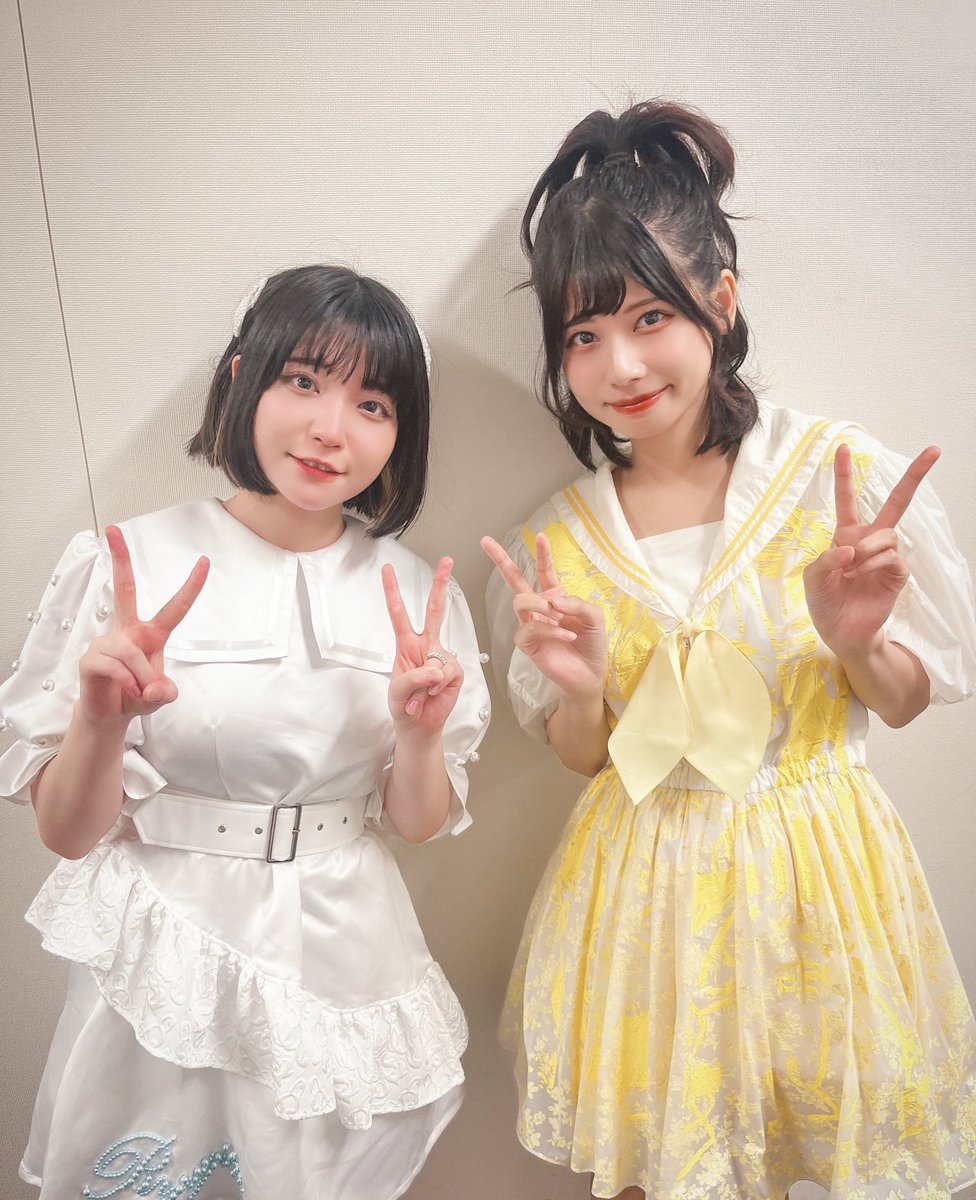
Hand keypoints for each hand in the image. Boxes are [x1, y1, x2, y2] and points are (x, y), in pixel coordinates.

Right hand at [77, 526, 209, 725]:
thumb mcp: (159, 696)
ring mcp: (106, 642)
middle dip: (119, 558)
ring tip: (138, 691)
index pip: (176, 607)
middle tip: (113, 529)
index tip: (204, 561)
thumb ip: (163, 693)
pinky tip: (125, 690)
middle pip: (124, 589)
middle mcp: (127, 631)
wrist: (109, 714)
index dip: (191, 585)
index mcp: (151, 634)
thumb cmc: (136, 695)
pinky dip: (126, 683)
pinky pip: (114, 666)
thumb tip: (157, 689)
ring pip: (130, 653)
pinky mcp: (90, 657)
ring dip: (140, 677)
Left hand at [382, 557, 463, 737]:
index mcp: (406, 643)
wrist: (419, 725)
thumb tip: (436, 670)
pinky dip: (437, 688)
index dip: (392, 590)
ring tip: (419, 697)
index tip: (387, 568)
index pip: (398, 612)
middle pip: (433, 610)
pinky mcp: (455, 671)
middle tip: (446, 560)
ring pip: (438, 658)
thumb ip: (414, 677)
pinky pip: (447, 674)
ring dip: (425, 683)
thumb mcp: (397, 691)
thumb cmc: (403, 705)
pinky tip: (433, 696)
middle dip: (440, 584)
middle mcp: (425, 645)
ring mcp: (441, 657)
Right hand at [481, 532, 606, 698]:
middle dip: (500, 559)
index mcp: (555, 597)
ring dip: (542, 605)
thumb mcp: (593, 617)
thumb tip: (554, 599)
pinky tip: (566, 636)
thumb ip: (577, 603)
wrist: (589, 673)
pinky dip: (551, 631)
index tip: (540, 535)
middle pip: (514, 579)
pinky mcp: (527, 643)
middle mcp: (539, 608)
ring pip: (520, 601)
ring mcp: (530, 624)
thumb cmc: (591, 644)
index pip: (544, 571)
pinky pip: (530, 628)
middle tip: (486, 542)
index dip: (542, 553)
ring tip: (560, 617)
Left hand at [803, 442, 938, 654]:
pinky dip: (872, 562)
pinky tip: (858, 574)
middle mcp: (869, 540)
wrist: (839, 631)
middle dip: (915, 476)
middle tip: (934, 451)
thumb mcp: (812, 578)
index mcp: (846, 534)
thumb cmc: (825, 602)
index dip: (845, 475)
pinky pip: (891, 556)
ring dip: (867, 548)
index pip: (847, 500)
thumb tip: (850, 547)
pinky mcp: (897, 573)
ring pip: (888, 534)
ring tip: (851, 568)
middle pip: (897, 503)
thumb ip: (826, 559)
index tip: (842, 447)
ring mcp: (886, 556)